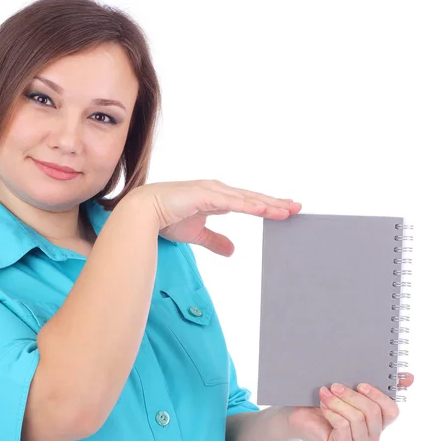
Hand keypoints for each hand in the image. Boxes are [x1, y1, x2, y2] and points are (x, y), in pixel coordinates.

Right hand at [131, 179, 301, 255]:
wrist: (143, 212)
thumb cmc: (166, 218)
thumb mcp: (197, 234)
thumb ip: (215, 240)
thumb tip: (233, 250)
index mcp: (216, 197)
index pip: (247, 202)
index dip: (266, 206)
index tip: (284, 211)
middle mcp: (217, 190)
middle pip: (252, 197)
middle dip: (274, 203)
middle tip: (297, 208)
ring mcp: (212, 191)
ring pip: (246, 199)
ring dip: (267, 204)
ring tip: (287, 210)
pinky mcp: (205, 195)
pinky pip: (233, 202)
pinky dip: (249, 205)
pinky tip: (264, 209)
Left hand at [286, 373, 414, 440]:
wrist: (297, 413)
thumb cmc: (325, 399)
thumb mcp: (349, 387)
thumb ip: (377, 382)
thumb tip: (408, 377)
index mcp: (378, 421)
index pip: (392, 411)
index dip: (379, 396)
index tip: (361, 383)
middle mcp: (371, 436)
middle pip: (372, 412)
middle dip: (351, 395)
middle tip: (335, 385)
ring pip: (357, 419)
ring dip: (338, 402)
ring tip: (324, 393)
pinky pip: (343, 427)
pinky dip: (331, 412)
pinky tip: (322, 406)